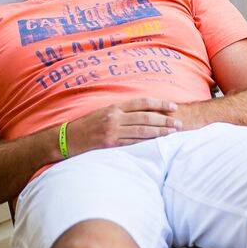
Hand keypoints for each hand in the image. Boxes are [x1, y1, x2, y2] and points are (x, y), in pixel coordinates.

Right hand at [66, 97, 181, 154]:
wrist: (67, 138)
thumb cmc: (87, 125)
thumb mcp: (104, 112)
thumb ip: (122, 111)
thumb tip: (145, 112)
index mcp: (114, 107)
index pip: (142, 103)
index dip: (160, 104)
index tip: (173, 107)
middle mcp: (115, 117)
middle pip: (146, 117)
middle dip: (165, 120)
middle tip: (179, 123)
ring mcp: (113, 131)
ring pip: (142, 131)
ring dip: (160, 132)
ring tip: (173, 132)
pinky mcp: (110, 144)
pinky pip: (133, 143)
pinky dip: (147, 142)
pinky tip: (158, 142)